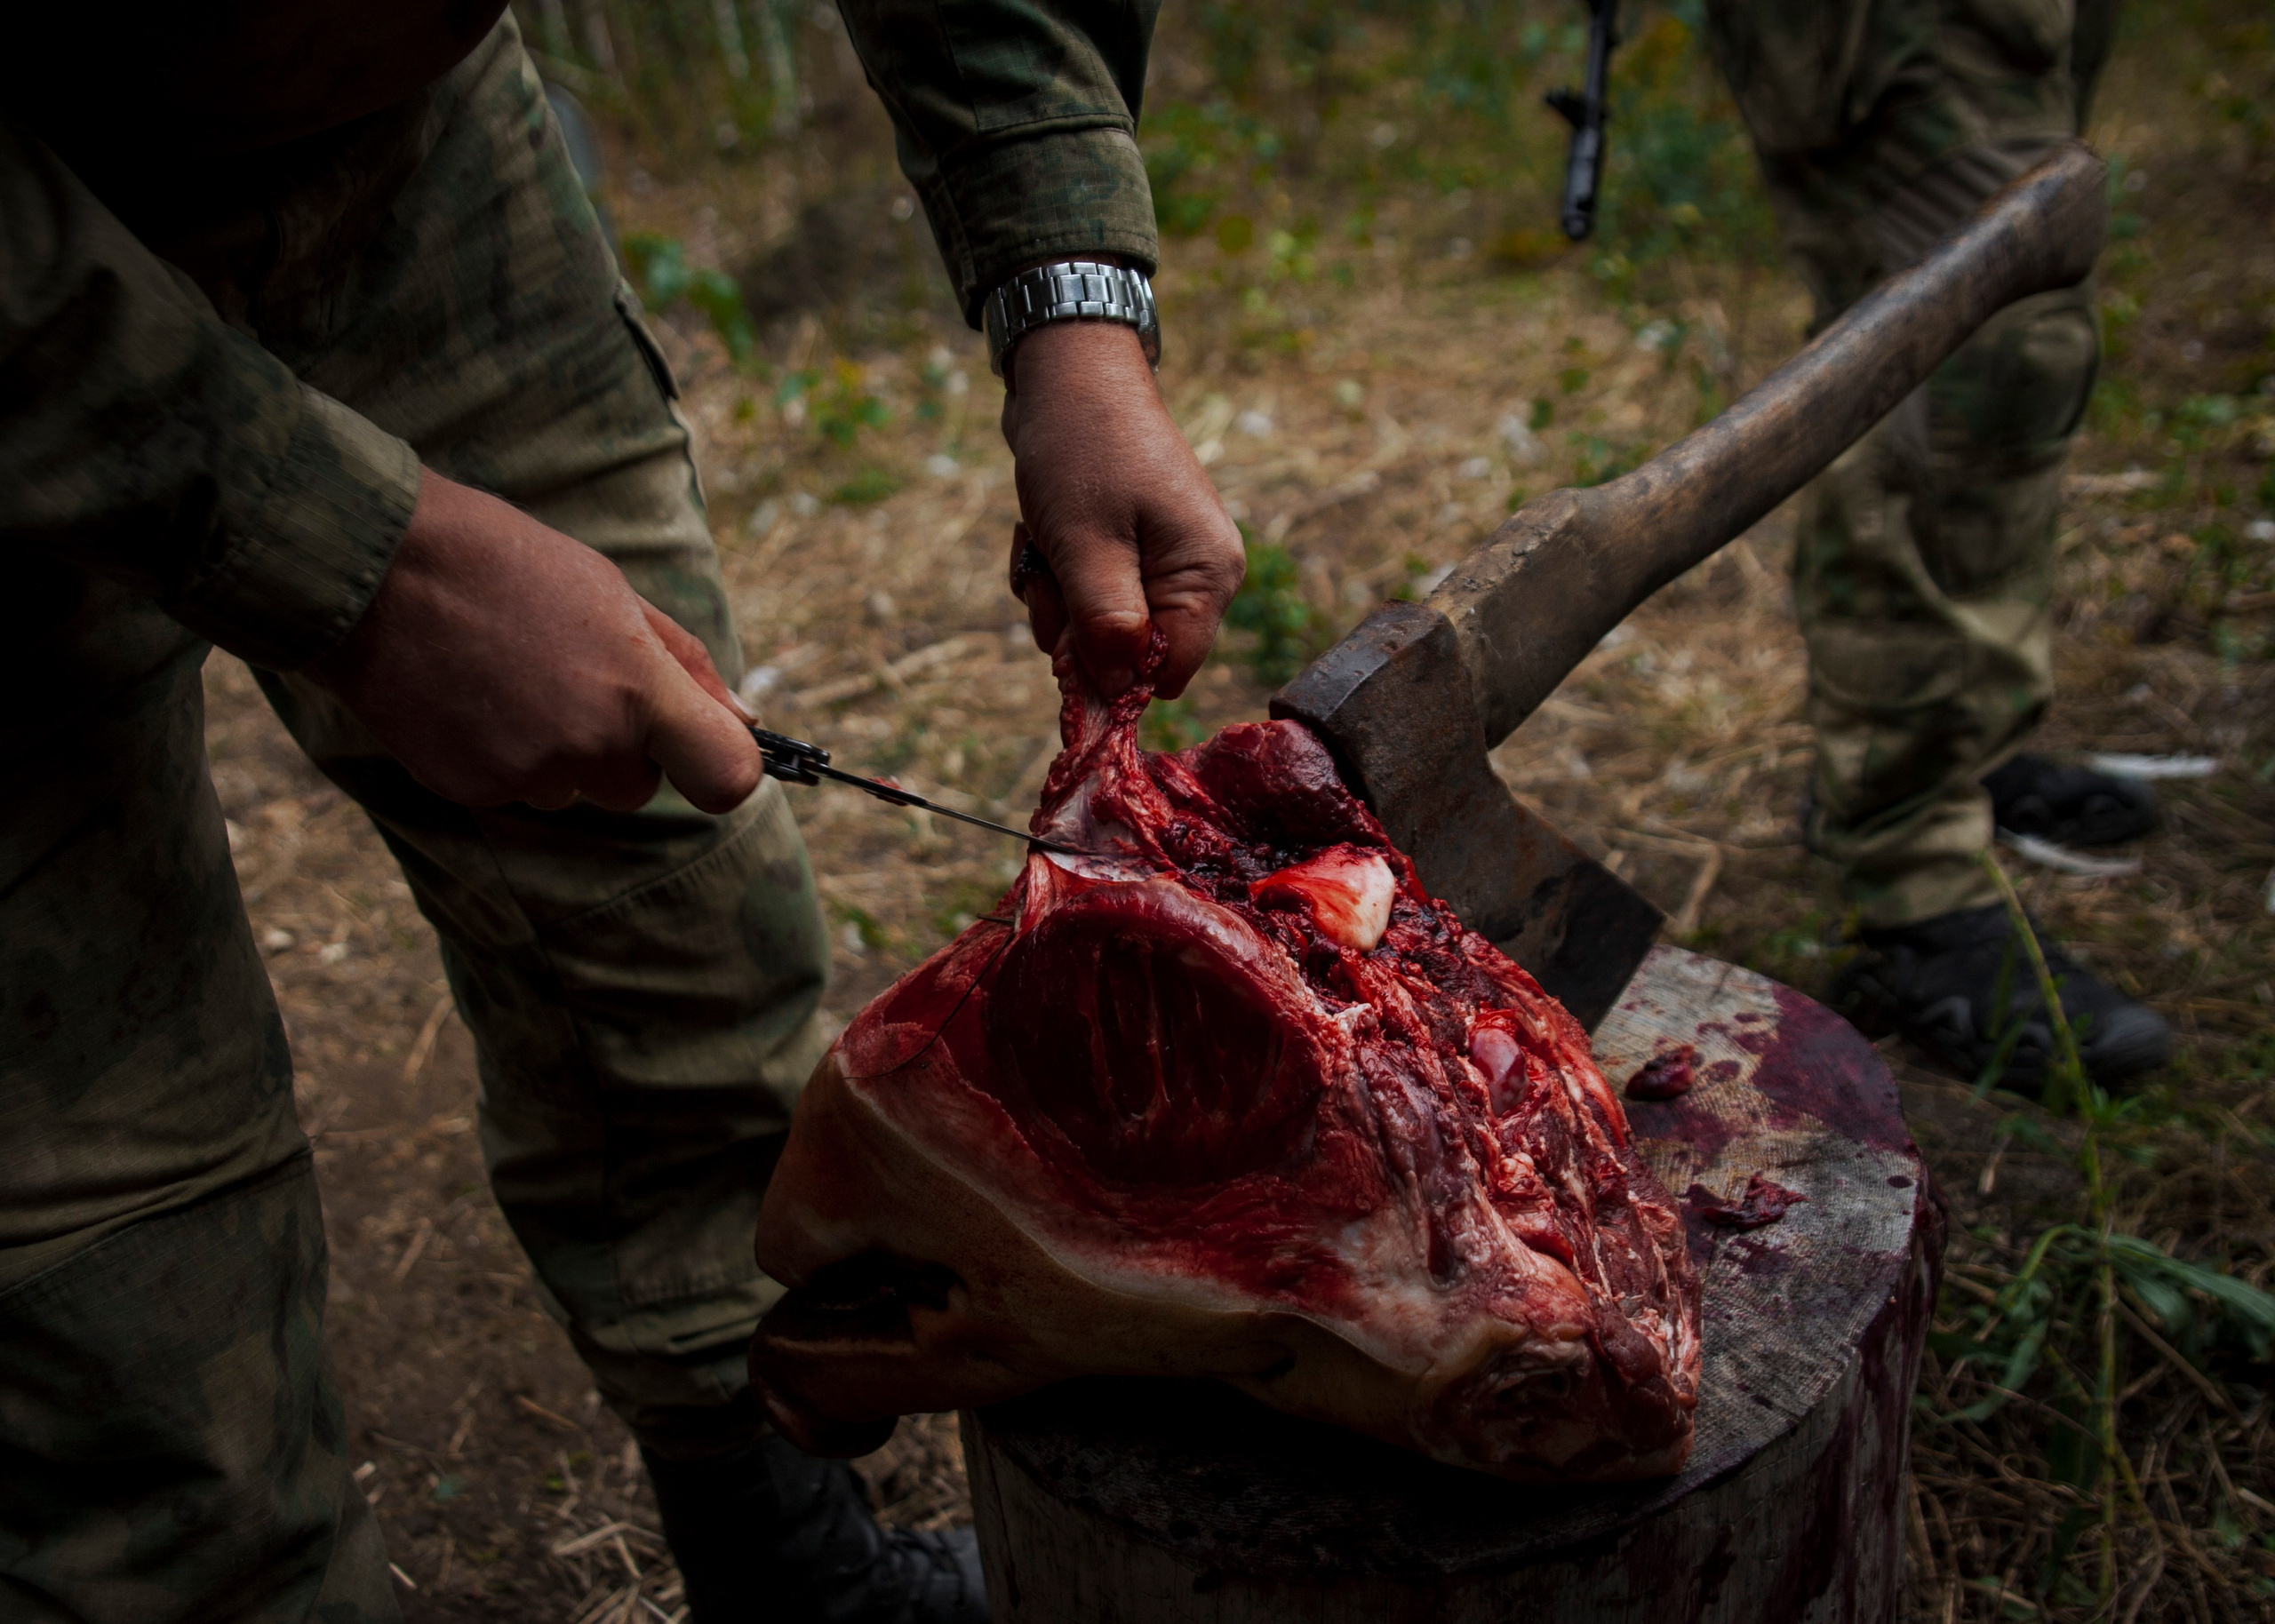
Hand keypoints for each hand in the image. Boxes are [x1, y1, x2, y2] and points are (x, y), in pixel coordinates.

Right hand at [310, 469, 762, 813]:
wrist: (372, 567)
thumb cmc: (503, 562)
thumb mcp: (614, 593)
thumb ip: (687, 665)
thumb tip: (745, 719)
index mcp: (640, 691)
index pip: (728, 777)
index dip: (727, 768)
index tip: (707, 746)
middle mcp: (591, 746)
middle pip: (638, 787)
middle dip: (620, 746)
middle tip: (570, 676)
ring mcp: (528, 775)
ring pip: (572, 790)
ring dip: (558, 752)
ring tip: (510, 675)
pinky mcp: (471, 792)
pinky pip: (514, 791)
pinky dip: (502, 756)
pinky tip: (471, 696)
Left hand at [1000, 318, 1243, 698]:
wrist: (1067, 371)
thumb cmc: (1081, 449)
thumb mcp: (1086, 545)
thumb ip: (1105, 625)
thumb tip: (1119, 694)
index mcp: (1206, 575)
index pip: (1167, 673)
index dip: (1113, 672)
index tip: (1068, 641)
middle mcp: (1196, 574)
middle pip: (1128, 654)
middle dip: (1075, 625)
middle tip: (1051, 569)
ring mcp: (1162, 560)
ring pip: (1096, 627)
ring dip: (1055, 597)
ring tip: (1045, 541)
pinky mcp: (1128, 548)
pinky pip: (1085, 593)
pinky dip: (1054, 572)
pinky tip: (1043, 531)